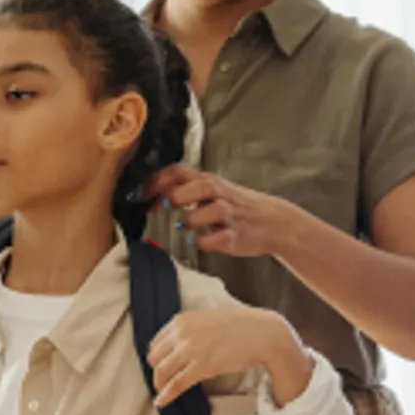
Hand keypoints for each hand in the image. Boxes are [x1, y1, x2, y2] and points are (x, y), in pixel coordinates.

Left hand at [147, 164, 291, 258]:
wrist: (275, 222)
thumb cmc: (238, 207)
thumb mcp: (214, 192)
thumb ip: (187, 191)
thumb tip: (153, 195)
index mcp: (209, 181)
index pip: (178, 172)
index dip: (156, 182)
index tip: (139, 194)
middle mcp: (219, 194)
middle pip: (194, 187)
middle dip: (173, 197)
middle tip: (158, 207)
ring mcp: (229, 215)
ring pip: (206, 212)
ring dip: (190, 220)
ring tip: (183, 227)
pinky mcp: (236, 236)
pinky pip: (216, 239)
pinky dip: (204, 241)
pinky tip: (198, 241)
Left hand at [147, 307, 310, 408]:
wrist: (263, 333)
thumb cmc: (240, 326)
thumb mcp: (208, 320)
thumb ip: (191, 330)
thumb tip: (180, 345)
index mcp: (182, 320)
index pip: (156, 342)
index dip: (157, 357)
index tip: (162, 366)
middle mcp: (182, 333)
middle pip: (155, 358)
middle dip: (157, 371)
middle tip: (163, 381)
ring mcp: (191, 349)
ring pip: (162, 372)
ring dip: (160, 385)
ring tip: (163, 393)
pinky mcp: (202, 366)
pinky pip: (176, 383)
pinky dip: (166, 395)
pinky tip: (162, 402)